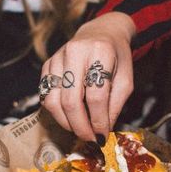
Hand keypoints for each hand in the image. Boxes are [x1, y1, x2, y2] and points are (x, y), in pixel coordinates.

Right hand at [40, 13, 135, 141]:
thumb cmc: (116, 57)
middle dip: (80, 126)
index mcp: (100, 52)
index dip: (98, 120)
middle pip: (71, 100)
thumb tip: (101, 132)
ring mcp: (57, 57)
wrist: (101, 32)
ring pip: (53, 100)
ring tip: (79, 130)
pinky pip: (45, 94)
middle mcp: (75, 51)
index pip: (96, 95)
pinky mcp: (47, 63)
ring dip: (65, 122)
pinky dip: (55, 111)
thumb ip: (115, 105)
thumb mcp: (125, 79)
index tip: (102, 136)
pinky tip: (69, 117)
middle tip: (89, 139)